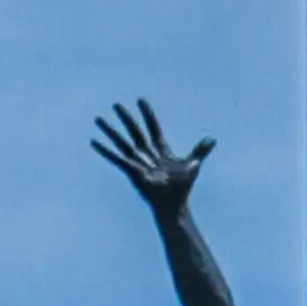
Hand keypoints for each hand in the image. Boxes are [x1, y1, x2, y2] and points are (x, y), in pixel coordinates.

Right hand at [92, 102, 210, 211]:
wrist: (172, 204)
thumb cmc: (181, 188)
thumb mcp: (192, 165)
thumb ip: (200, 151)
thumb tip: (212, 139)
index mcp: (161, 150)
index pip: (153, 128)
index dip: (148, 115)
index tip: (141, 101)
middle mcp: (147, 154)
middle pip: (134, 131)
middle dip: (126, 118)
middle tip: (116, 105)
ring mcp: (137, 162)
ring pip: (122, 142)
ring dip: (110, 131)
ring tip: (98, 119)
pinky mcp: (131, 171)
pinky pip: (116, 159)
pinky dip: (105, 151)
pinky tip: (94, 142)